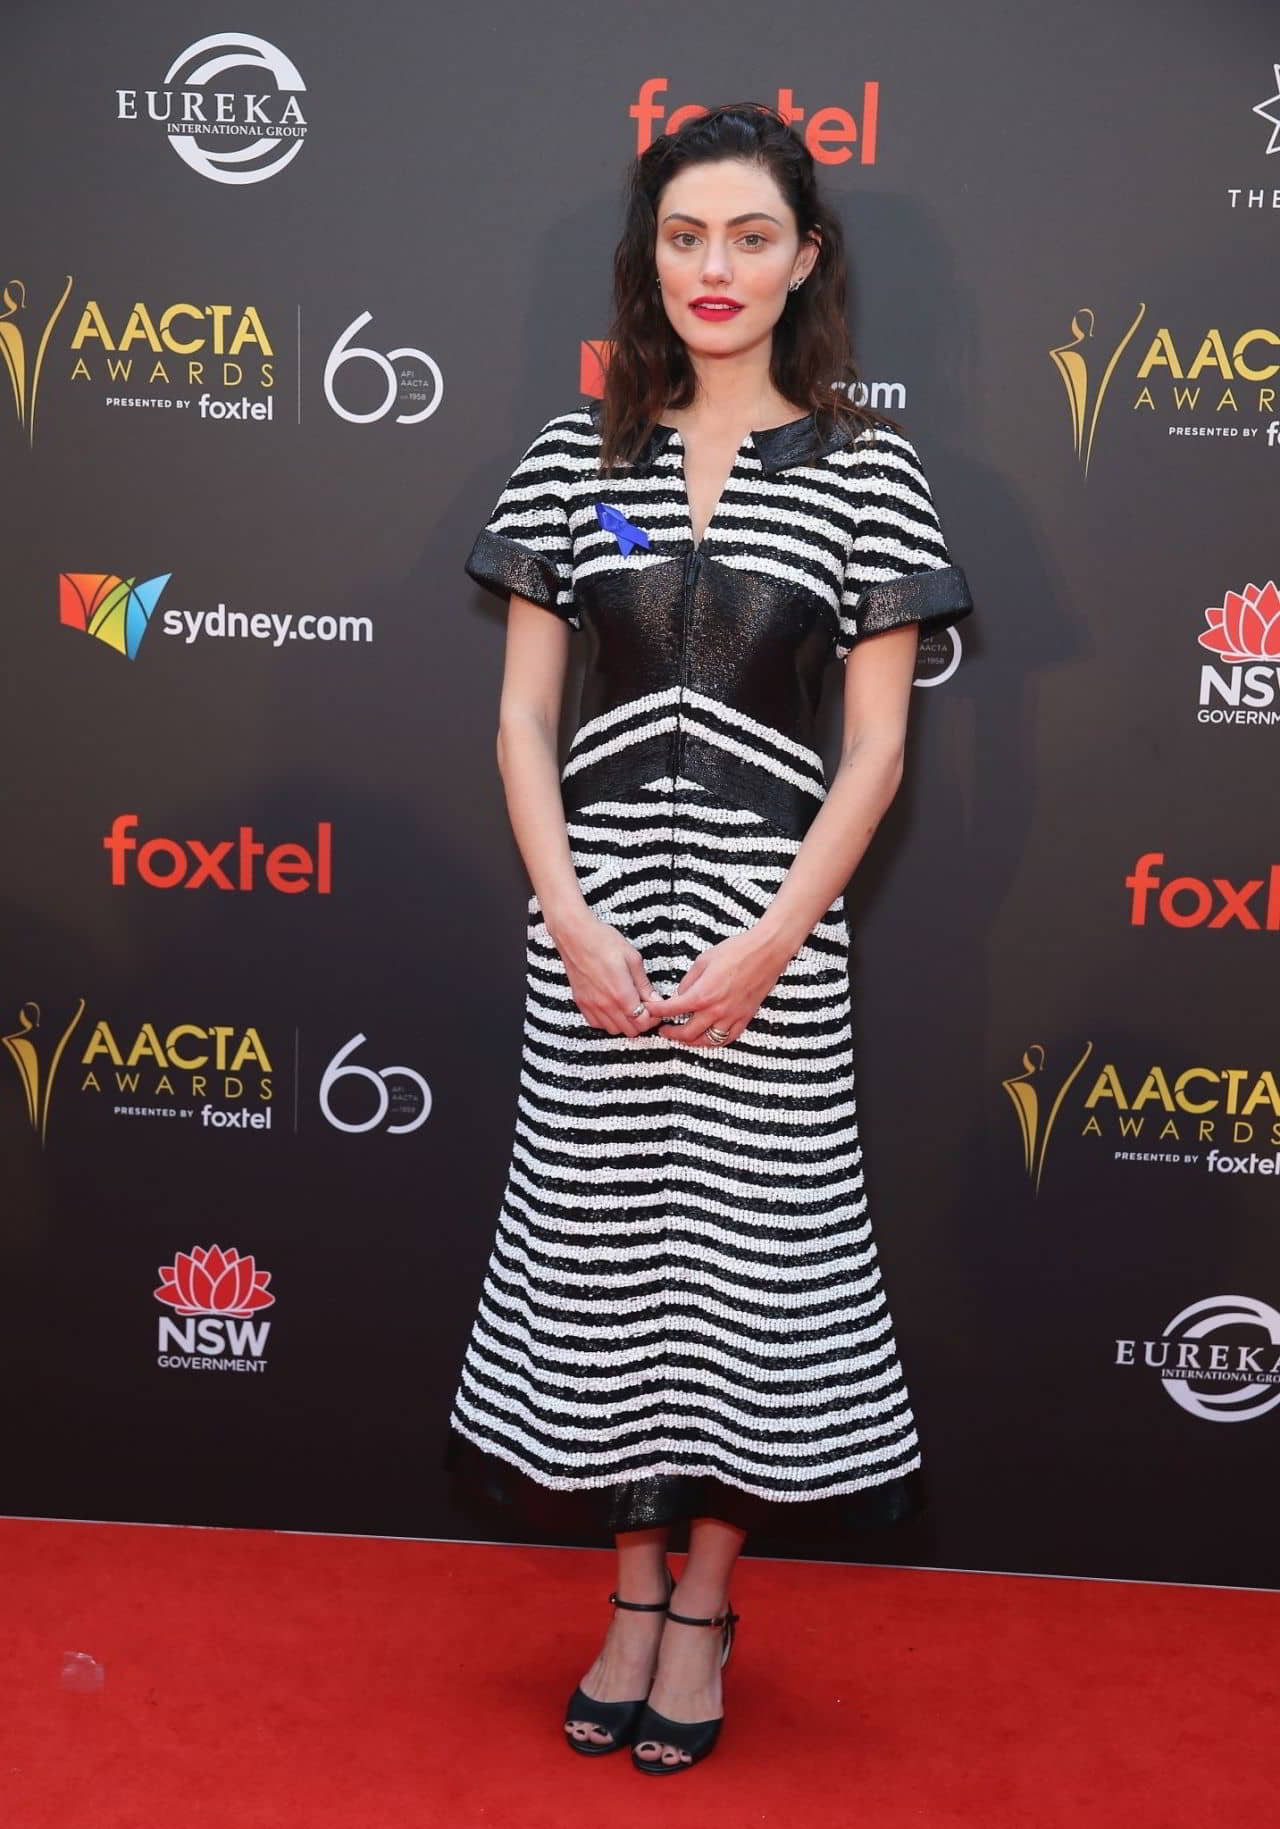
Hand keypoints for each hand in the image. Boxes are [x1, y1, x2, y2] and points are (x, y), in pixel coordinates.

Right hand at [551, 908, 662, 1037]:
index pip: (643, 1022)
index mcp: (621, 993)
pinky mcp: (581, 1003)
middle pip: (630, 1030)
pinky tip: (612, 1006)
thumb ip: (644, 984)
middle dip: (642, 1021)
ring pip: (614, 1030)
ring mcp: (591, 1006)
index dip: (653, 1018)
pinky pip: (597, 1024)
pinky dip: (608, 1021)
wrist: (574, 935)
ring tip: (629, 1006)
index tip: (655, 1008)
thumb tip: (655, 1000)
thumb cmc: (604, 941)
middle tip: (645, 1006)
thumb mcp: (632, 958)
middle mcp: (605, 1004)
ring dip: (625, 1023)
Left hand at [641, 925, 791, 1046]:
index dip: (657, 1012)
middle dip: (671, 1034)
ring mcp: (732, 1017)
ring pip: (707, 1041)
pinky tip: (707, 1038)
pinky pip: (727, 1038)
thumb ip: (689, 981)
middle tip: (663, 1030)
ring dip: (691, 1041)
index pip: (672, 1009)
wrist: (767, 952)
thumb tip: (681, 994)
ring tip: (682, 1037)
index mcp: (703, 994)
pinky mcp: (745, 1018)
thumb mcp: (703, 960)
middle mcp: (716, 1010)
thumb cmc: (736, 951)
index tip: (649, 1012)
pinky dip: (714, 1041)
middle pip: (687, 1033)